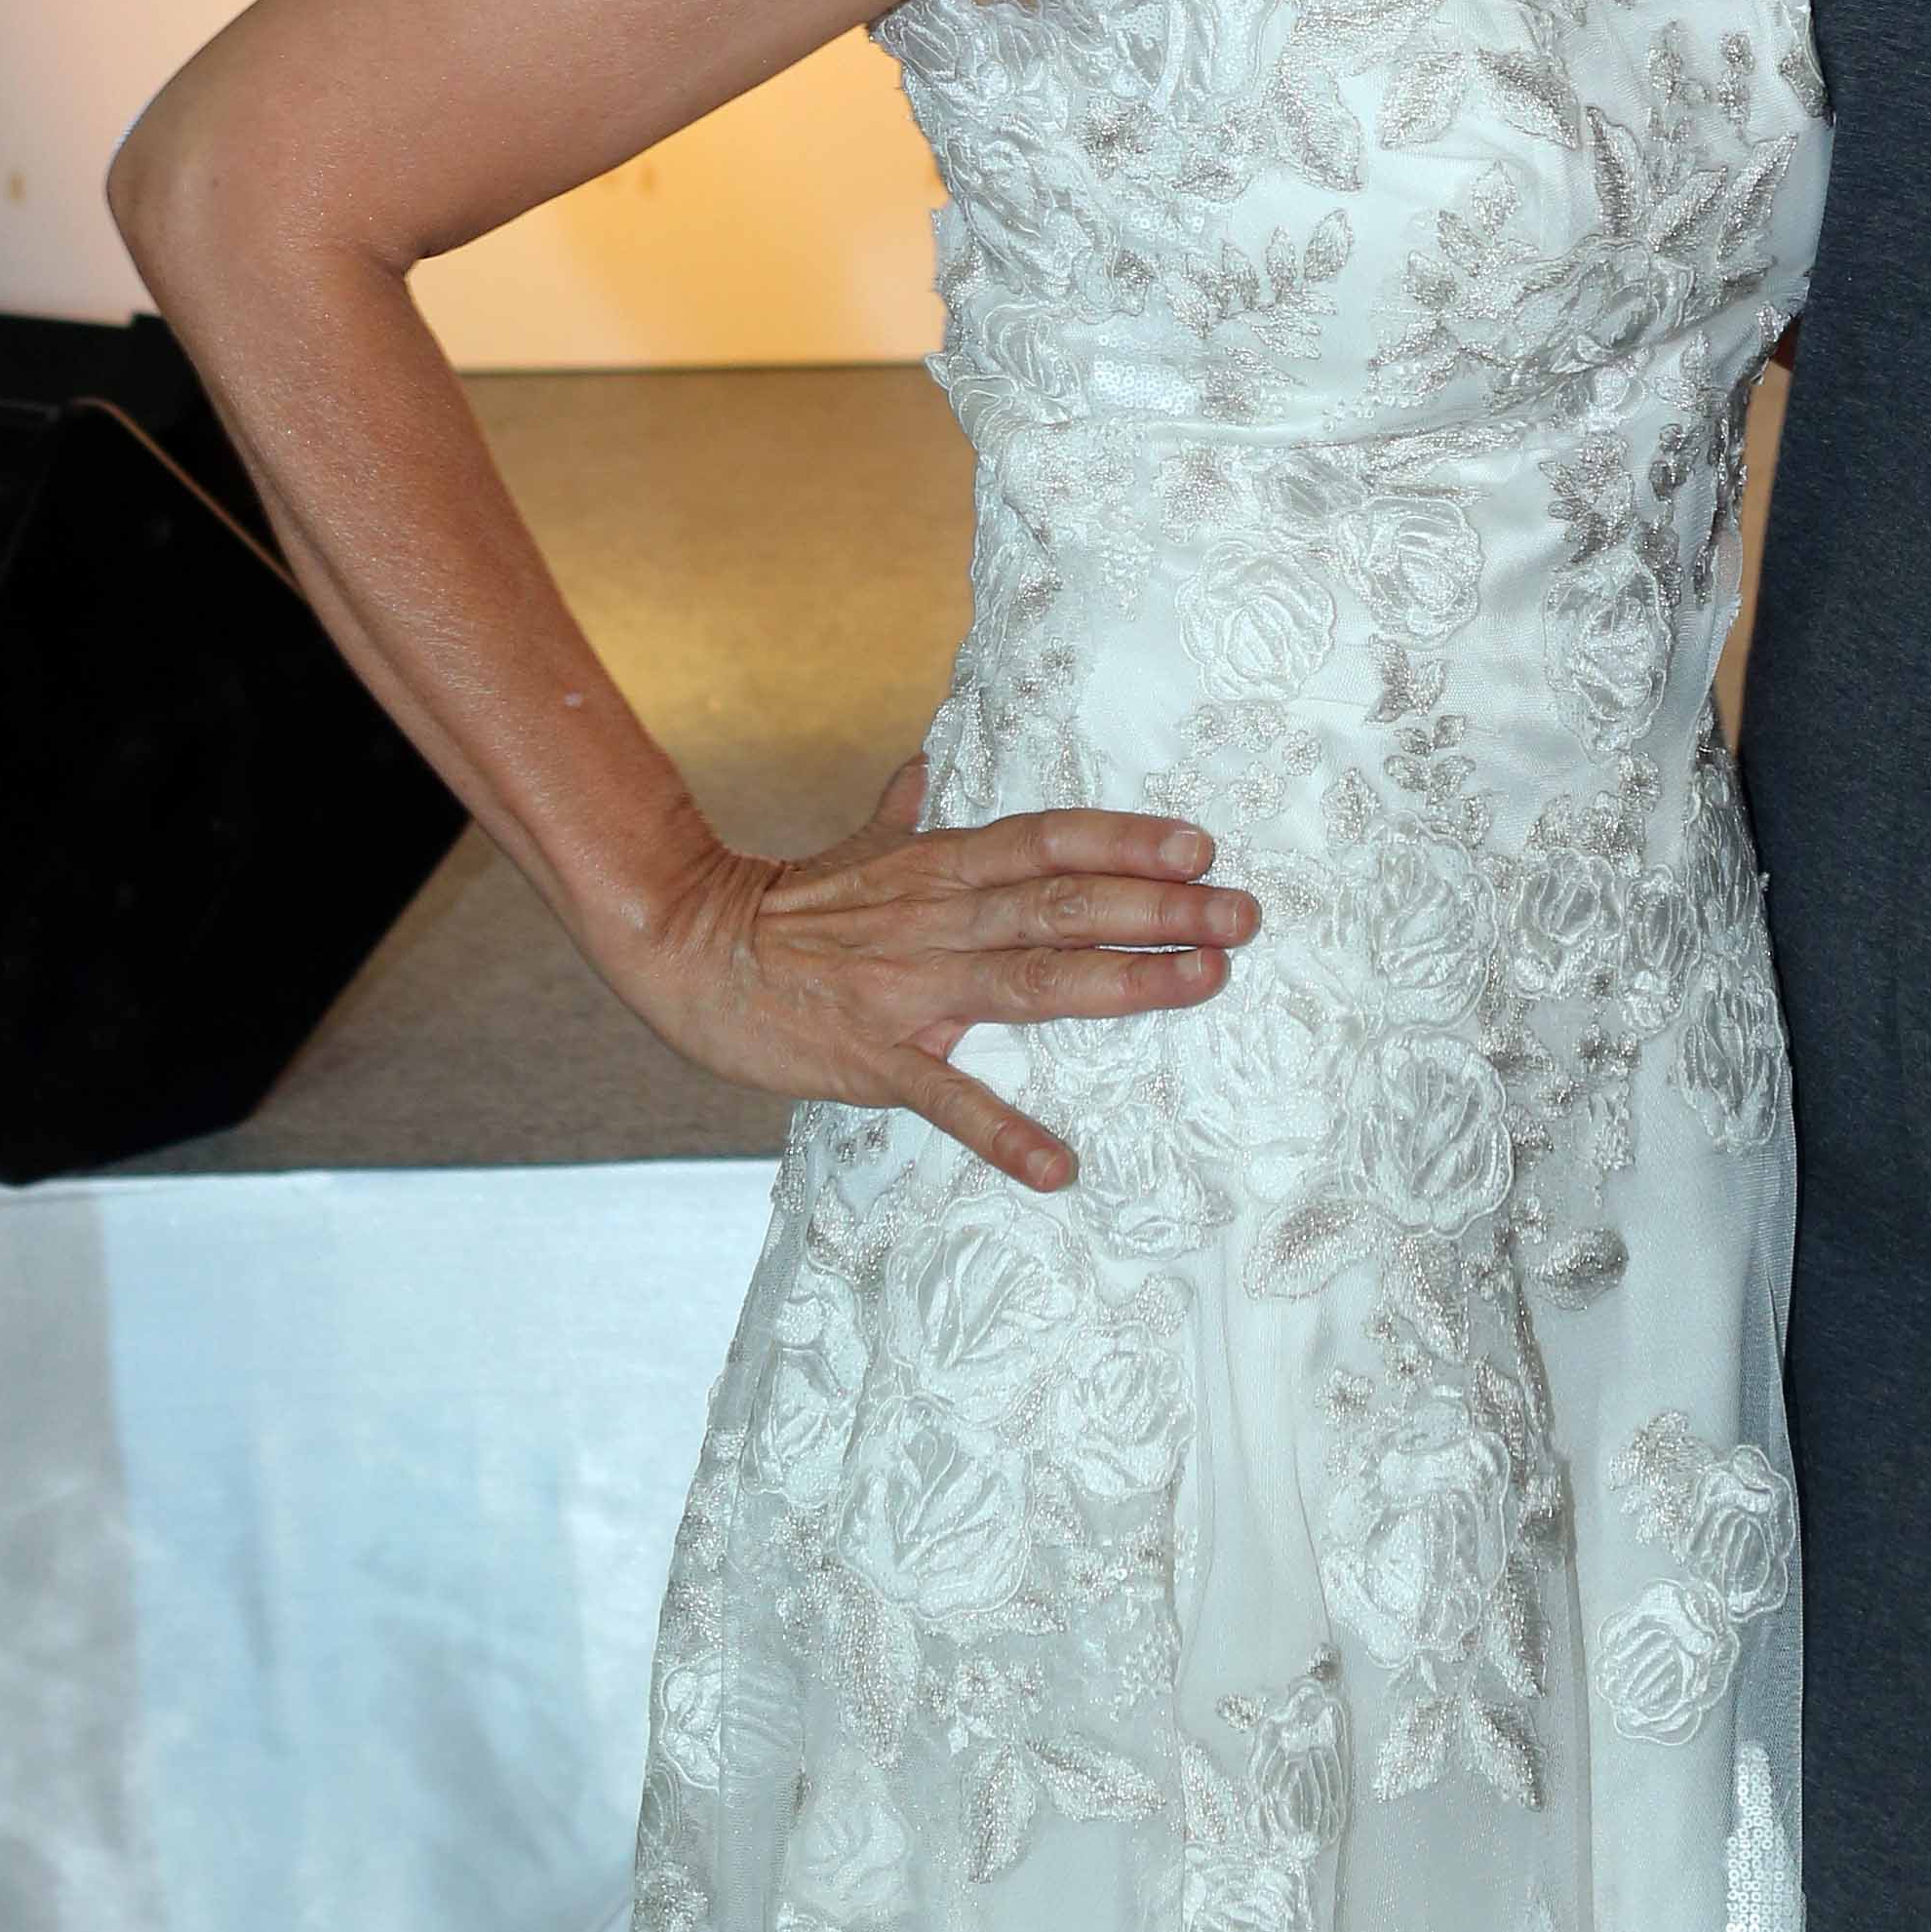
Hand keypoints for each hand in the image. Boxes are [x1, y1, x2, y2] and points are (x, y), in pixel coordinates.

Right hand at [630, 757, 1257, 1188]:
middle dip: (1160, 908)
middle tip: (1243, 915)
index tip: (1202, 845)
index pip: (1049, 840)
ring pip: (1033, 980)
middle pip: (1064, 904)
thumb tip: (920, 763)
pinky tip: (1060, 1167)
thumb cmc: (785, 904)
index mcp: (941, 866)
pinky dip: (1004, 1133)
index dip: (1127, 840)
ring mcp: (911, 989)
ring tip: (1203, 982)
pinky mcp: (875, 1058)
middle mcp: (941, 919)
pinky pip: (947, 1098)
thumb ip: (903, 811)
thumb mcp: (854, 846)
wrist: (687, 948)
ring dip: (1123, 980)